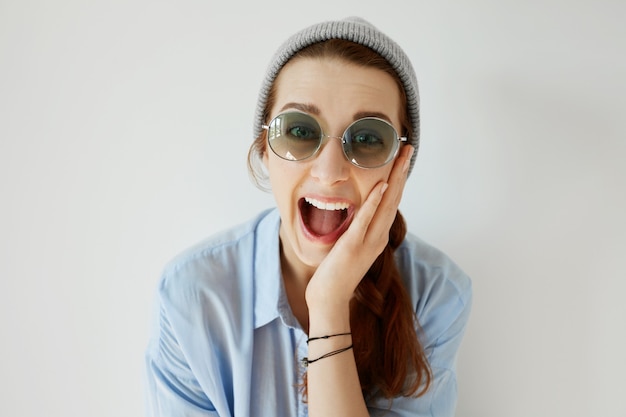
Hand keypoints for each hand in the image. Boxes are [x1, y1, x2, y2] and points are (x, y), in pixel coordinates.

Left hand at [305, 145, 413, 310]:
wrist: (329, 299)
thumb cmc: (336, 272)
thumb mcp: (350, 244)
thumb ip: (357, 228)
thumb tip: (358, 210)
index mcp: (377, 235)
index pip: (392, 201)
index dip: (398, 178)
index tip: (402, 157)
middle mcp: (378, 236)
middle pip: (395, 198)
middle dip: (402, 171)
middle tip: (409, 148)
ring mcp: (367, 242)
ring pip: (386, 205)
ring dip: (395, 180)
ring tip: (402, 158)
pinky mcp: (352, 247)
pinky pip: (365, 220)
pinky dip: (374, 202)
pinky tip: (380, 185)